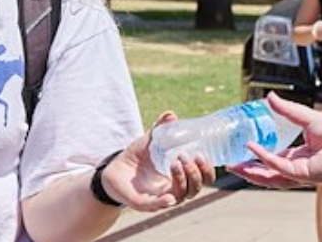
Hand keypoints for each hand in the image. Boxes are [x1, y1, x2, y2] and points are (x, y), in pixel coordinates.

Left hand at [102, 112, 218, 211]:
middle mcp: (174, 190)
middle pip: (195, 189)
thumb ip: (160, 129)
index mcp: (181, 177)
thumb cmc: (137, 157)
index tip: (202, 155)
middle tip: (186, 156)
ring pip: (181, 196)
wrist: (114, 169)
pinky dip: (165, 202)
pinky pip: (158, 207)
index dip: (207, 170)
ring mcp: (160, 198)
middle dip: (195, 173)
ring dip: (183, 180)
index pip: (203, 179)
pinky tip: (169, 197)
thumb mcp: (149, 141)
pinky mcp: (144, 204)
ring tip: (175, 162)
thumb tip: (171, 115)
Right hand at [230, 94, 321, 187]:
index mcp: (300, 157)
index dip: (257, 159)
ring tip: (234, 166)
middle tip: (230, 166)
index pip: (274, 161)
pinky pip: (279, 167)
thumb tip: (269, 96)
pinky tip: (252, 149)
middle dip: (249, 171)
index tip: (241, 152)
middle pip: (268, 173)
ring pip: (270, 177)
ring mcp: (301, 173)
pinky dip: (264, 159)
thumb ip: (287, 110)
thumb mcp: (306, 117)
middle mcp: (299, 168)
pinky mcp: (305, 174)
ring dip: (251, 172)